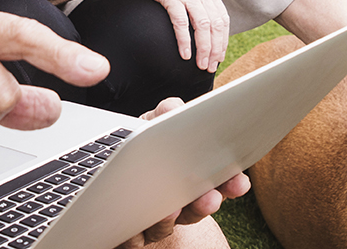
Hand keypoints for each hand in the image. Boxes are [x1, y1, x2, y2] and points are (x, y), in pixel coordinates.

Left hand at [113, 99, 251, 247]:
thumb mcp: (154, 122)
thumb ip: (168, 113)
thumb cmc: (138, 139)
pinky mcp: (127, 232)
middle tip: (211, 198)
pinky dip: (137, 233)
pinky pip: (132, 238)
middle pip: (196, 208)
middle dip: (204, 204)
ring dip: (171, 219)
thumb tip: (174, 109)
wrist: (107, 168)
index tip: (239, 183)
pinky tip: (137, 226)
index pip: (218, 184)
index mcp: (190, 177)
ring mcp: (153, 219)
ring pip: (166, 226)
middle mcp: (177, 202)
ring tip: (172, 209)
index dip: (230, 185)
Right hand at [116, 0, 230, 71]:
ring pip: (203, 26)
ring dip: (204, 48)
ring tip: (200, 64)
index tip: (219, 56)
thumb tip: (201, 22)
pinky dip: (185, 41)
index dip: (223, 40)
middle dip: (216, 49)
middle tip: (211, 66)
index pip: (223, 19)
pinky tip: (184, 54)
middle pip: (216, 25)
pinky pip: (182, 22)